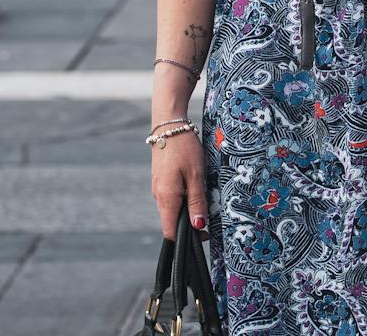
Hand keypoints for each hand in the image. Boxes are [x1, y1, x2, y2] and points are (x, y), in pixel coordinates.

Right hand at [149, 126, 208, 240]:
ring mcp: (158, 188)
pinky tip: (194, 189)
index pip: (170, 232)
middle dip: (188, 225)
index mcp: (166, 198)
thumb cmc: (184, 148)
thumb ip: (197, 202)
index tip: (203, 236)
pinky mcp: (160, 181)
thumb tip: (198, 227)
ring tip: (203, 200)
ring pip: (171, 210)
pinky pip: (170, 198)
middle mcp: (158, 196)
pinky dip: (182, 200)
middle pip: (171, 222)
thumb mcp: (196, 175)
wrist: (170, 125)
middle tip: (209, 217)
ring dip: (186, 211)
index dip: (185, 240)